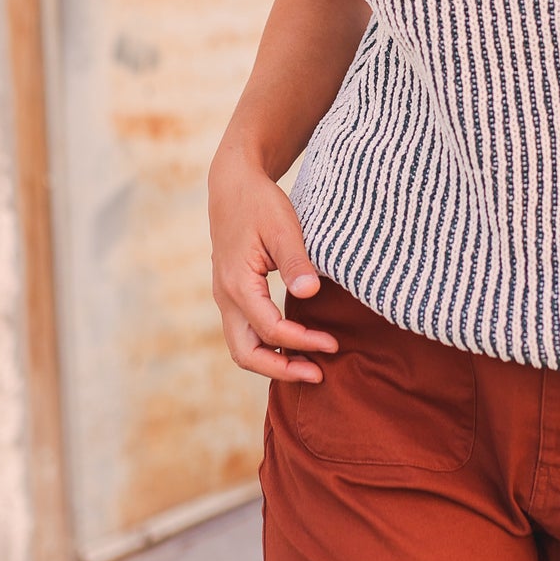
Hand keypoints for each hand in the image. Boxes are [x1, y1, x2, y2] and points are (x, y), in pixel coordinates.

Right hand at [208, 149, 336, 382]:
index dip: (303, 342)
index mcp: (238, 283)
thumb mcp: (283, 227)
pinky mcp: (232, 295)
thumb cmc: (259, 203)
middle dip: (281, 369)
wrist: (232, 186)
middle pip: (246, 354)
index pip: (271, 330)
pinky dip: (267, 346)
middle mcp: (226, 297)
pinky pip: (245, 333)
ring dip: (273, 362)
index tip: (333, 343)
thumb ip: (296, 261)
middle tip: (318, 374)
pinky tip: (295, 344)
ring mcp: (226, 298)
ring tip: (309, 366)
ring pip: (242, 348)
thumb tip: (310, 293)